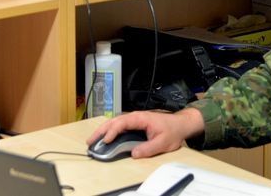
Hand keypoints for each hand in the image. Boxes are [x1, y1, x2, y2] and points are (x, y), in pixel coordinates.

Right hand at [87, 109, 204, 158]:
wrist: (180, 124)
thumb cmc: (172, 130)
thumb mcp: (163, 142)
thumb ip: (148, 148)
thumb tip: (133, 154)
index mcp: (141, 118)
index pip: (122, 123)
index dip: (112, 131)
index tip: (105, 140)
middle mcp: (135, 117)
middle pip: (114, 121)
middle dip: (101, 130)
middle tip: (90, 140)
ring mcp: (133, 120)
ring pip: (114, 122)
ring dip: (103, 130)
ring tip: (92, 139)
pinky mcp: (134, 124)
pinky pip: (119, 126)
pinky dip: (109, 131)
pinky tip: (103, 137)